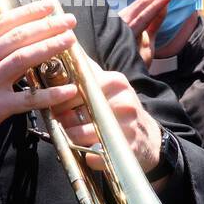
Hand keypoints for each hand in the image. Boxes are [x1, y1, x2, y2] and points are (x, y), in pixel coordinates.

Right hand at [0, 0, 80, 169]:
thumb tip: (7, 38)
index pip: (2, 23)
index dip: (28, 12)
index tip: (48, 6)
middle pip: (16, 37)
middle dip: (46, 26)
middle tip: (68, 20)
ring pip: (22, 59)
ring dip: (50, 47)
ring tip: (70, 41)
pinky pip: (27, 98)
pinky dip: (50, 93)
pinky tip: (68, 89)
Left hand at [48, 56, 162, 173]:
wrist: (149, 139)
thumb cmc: (122, 110)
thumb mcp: (111, 86)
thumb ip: (89, 70)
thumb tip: (67, 47)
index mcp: (116, 83)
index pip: (80, 86)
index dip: (62, 96)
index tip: (54, 103)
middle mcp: (124, 102)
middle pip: (79, 110)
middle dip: (63, 117)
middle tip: (59, 121)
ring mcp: (127, 127)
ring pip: (83, 134)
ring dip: (71, 137)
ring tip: (69, 135)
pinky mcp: (127, 150)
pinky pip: (96, 156)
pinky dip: (88, 156)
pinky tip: (89, 153)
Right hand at [115, 0, 193, 66]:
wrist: (121, 78)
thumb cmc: (131, 60)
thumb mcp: (149, 39)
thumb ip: (155, 22)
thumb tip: (165, 5)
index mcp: (134, 16)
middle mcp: (128, 15)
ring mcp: (126, 23)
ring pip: (150, 1)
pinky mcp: (127, 32)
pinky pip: (145, 17)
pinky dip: (156, 5)